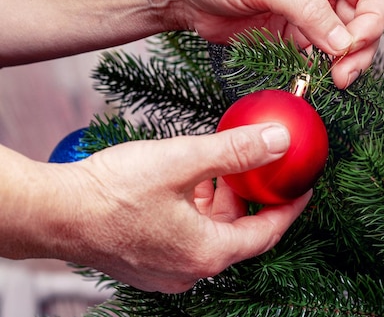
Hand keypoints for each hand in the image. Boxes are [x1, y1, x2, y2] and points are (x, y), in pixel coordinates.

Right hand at [18, 124, 308, 292]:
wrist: (53, 213)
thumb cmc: (112, 192)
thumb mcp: (183, 162)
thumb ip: (235, 152)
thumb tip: (278, 142)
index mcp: (207, 253)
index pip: (267, 233)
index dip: (289, 208)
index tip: (302, 188)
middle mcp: (190, 270)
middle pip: (238, 233)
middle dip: (249, 199)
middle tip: (257, 170)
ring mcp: (167, 269)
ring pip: (211, 232)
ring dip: (219, 201)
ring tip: (218, 168)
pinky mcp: (148, 261)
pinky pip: (186, 235)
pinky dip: (196, 209)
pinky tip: (187, 182)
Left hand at [167, 0, 383, 88]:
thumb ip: (308, 10)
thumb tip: (344, 43)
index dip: (371, 21)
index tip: (352, 45)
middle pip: (364, 22)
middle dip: (359, 49)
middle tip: (343, 74)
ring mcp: (309, 13)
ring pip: (345, 43)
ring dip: (343, 64)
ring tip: (332, 80)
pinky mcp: (293, 35)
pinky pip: (319, 57)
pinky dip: (321, 71)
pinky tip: (312, 79)